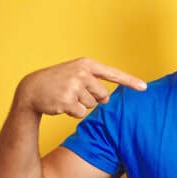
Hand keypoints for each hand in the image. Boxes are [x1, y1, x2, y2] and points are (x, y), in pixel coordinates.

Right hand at [15, 57, 146, 117]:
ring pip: (92, 106)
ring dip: (81, 105)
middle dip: (93, 99)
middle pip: (103, 96)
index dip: (130, 81)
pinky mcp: (67, 100)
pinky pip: (82, 113)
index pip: (113, 74)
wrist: (32, 89)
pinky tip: (62, 104)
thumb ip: (95, 83)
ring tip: (66, 96)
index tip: (144, 88)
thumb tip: (108, 99)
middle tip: (74, 93)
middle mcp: (82, 73)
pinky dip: (73, 112)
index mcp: (87, 64)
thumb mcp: (77, 75)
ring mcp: (74, 86)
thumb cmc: (58, 82)